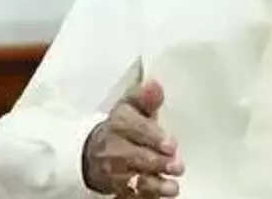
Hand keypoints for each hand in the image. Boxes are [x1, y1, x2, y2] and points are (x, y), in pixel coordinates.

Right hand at [82, 80, 184, 196]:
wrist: (94, 150)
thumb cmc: (122, 126)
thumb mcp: (132, 107)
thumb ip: (146, 98)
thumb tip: (155, 84)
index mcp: (119, 122)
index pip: (134, 128)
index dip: (153, 137)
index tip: (171, 144)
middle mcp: (113, 147)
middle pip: (134, 156)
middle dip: (157, 162)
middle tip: (176, 165)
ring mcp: (112, 171)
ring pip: (131, 179)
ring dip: (153, 184)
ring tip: (172, 187)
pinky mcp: (115, 188)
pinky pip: (128, 195)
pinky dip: (144, 197)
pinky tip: (158, 197)